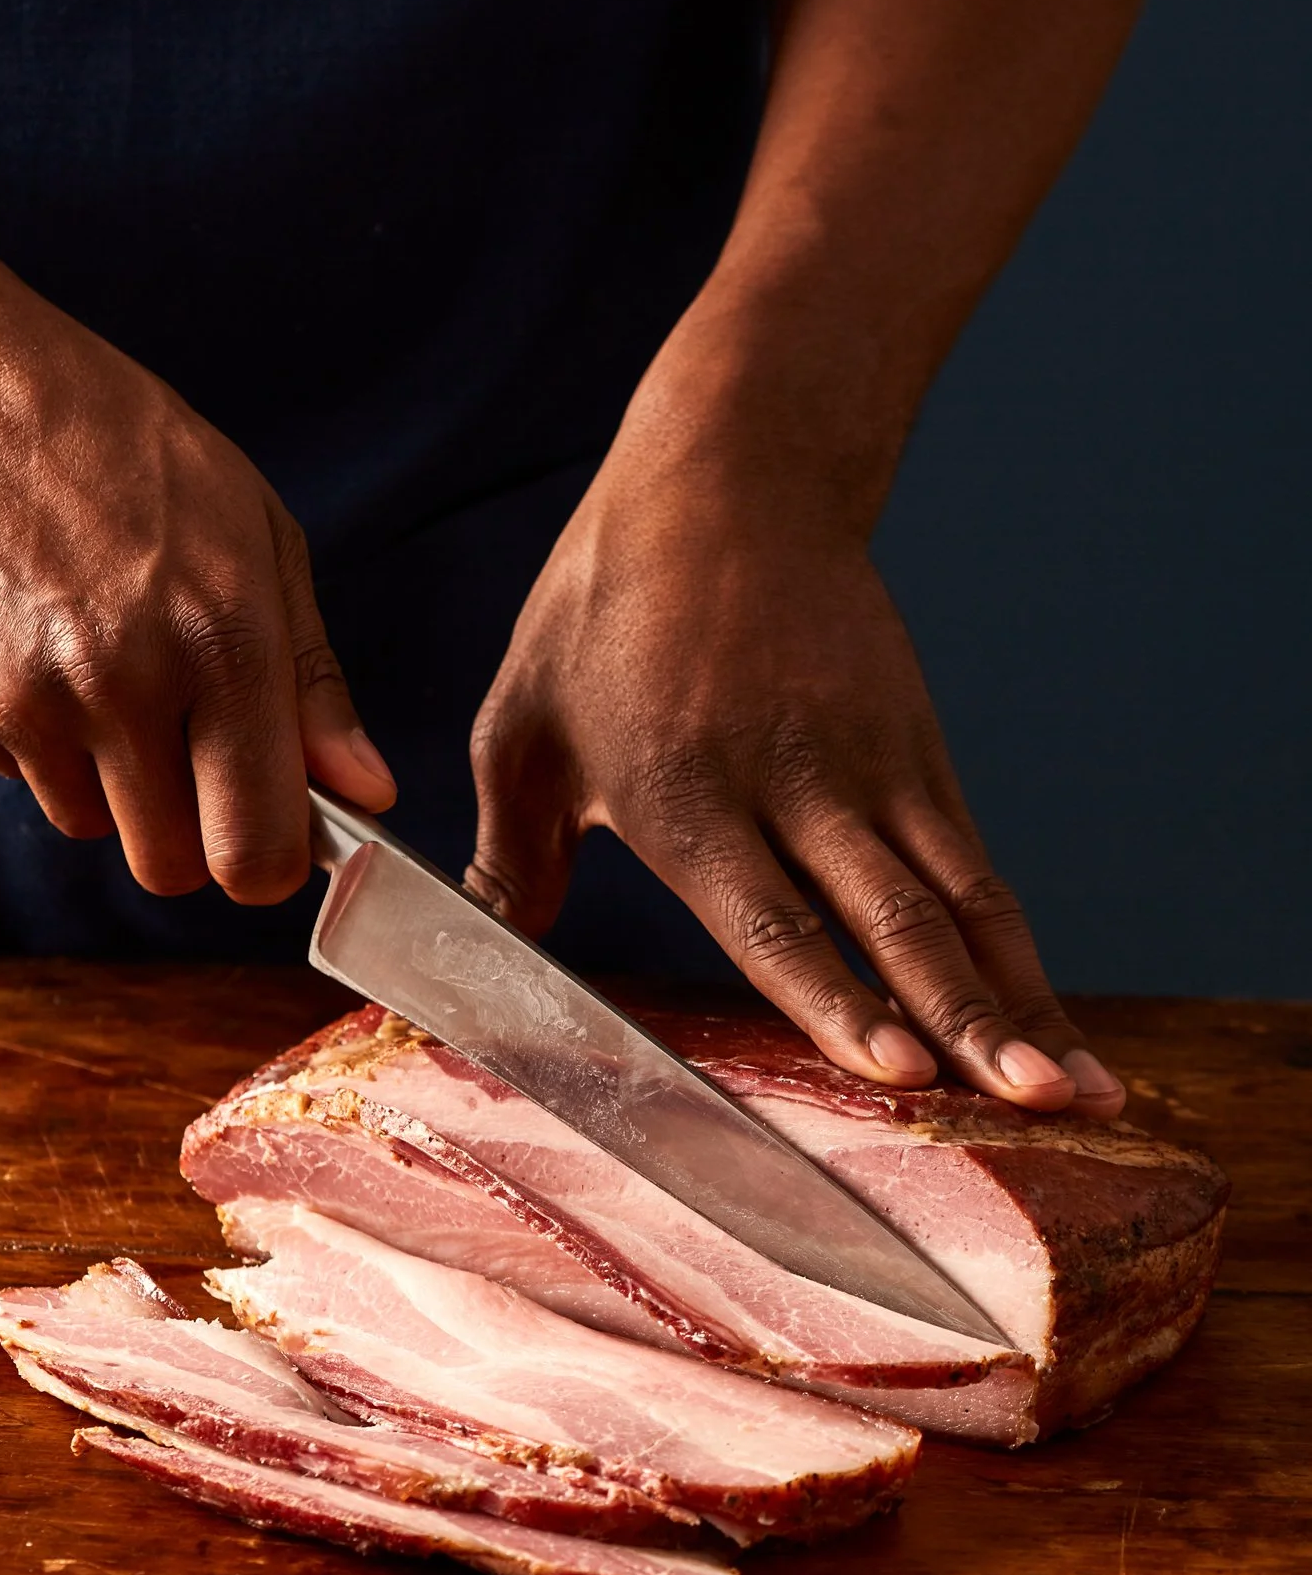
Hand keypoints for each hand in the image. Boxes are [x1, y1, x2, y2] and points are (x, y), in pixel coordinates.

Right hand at [0, 192, 393, 899]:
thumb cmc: (118, 440)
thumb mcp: (254, 533)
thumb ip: (312, 679)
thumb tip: (366, 791)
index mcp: (223, 639)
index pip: (256, 849)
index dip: (269, 859)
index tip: (271, 831)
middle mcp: (123, 682)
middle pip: (170, 868)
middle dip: (190, 831)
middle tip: (188, 744)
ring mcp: (23, 700)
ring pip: (88, 827)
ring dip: (108, 779)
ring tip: (102, 661)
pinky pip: (16, 776)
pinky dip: (35, 737)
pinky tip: (34, 641)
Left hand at [466, 352, 1122, 1116]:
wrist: (731, 474)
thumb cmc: (608, 601)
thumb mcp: (523, 719)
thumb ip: (511, 849)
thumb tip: (494, 942)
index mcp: (684, 790)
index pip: (768, 916)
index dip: (835, 997)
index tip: (896, 1070)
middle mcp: (792, 784)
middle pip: (893, 919)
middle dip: (966, 1020)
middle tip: (1028, 1100)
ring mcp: (870, 765)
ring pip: (961, 903)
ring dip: (1022, 1003)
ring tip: (1079, 1090)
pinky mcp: (919, 748)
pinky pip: (977, 865)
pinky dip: (1018, 950)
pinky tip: (1051, 1022)